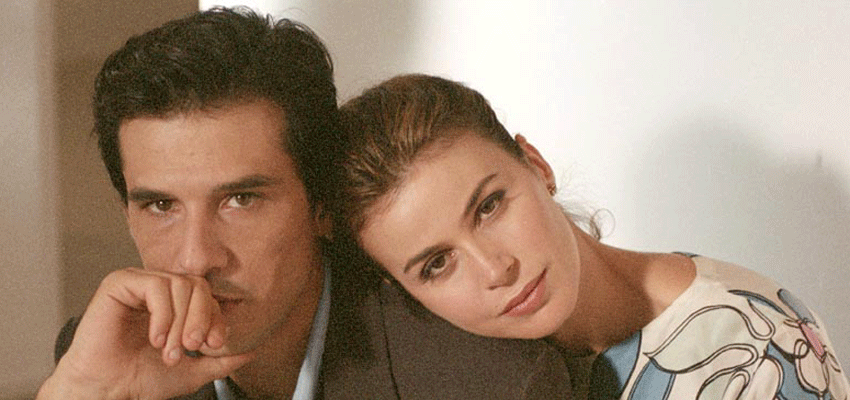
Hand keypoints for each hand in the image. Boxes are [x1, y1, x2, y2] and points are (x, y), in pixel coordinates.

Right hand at [36, 268, 252, 399]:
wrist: (107, 390)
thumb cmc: (141, 379)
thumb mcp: (192, 370)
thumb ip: (221, 360)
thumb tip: (251, 351)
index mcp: (175, 302)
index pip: (208, 295)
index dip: (216, 318)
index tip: (213, 345)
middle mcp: (158, 287)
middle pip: (198, 286)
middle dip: (200, 319)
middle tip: (191, 347)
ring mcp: (139, 282)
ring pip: (180, 285)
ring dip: (179, 322)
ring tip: (168, 351)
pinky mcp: (119, 282)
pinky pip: (155, 286)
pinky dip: (162, 315)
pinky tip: (154, 338)